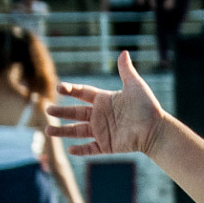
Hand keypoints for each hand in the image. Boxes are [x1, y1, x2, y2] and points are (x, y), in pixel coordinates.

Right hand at [48, 50, 163, 157]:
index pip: (82, 94)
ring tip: (48, 131)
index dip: (71, 90)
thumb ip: (126, 71)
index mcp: (104, 100)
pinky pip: (91, 149)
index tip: (60, 88)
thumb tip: (124, 52)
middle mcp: (100, 116)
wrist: (156, 130)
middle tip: (47, 110)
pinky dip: (81, 150)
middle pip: (76, 113)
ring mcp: (102, 131)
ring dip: (63, 131)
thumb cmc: (147, 107)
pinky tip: (70, 149)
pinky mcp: (107, 146)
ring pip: (78, 131)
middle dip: (61, 112)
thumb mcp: (135, 86)